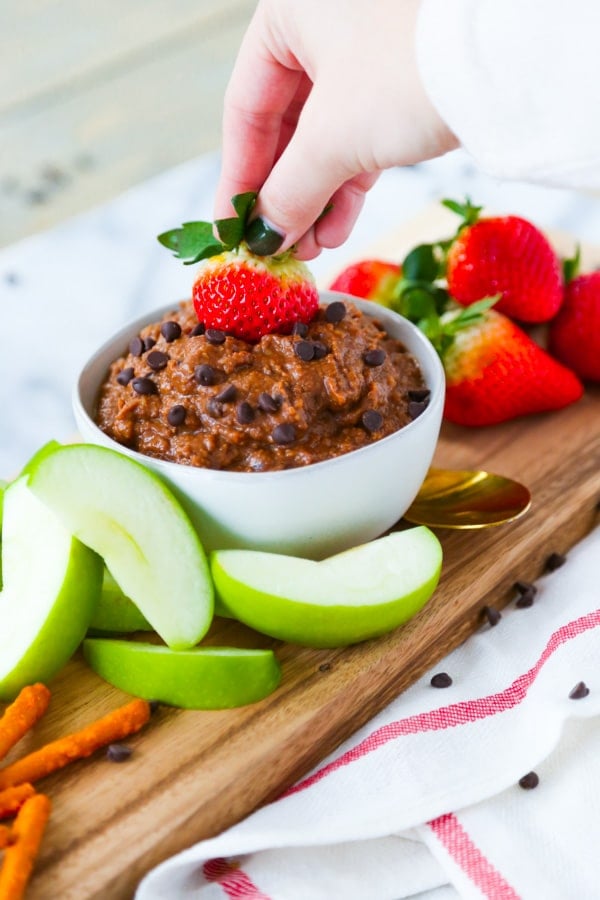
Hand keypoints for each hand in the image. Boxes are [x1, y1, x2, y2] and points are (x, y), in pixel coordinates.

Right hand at [214, 0, 456, 258]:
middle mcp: (324, 22)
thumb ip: (287, 192)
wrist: (512, 58)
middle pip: (286, 126)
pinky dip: (348, 184)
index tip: (231, 230)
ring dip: (315, 198)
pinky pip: (361, 136)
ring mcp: (368, 49)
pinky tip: (337, 228)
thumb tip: (262, 238)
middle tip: (274, 247)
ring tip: (308, 248)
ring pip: (326, 136)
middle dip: (283, 195)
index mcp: (289, 11)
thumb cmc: (406, 74)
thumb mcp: (332, 139)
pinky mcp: (405, 79)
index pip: (244, 108)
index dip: (237, 178)